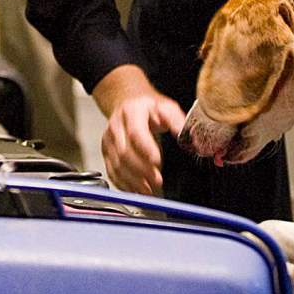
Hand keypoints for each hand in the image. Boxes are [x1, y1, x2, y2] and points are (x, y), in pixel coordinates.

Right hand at [94, 65, 185, 194]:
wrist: (128, 103)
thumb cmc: (148, 108)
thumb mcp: (166, 107)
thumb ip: (176, 121)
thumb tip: (187, 135)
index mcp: (132, 113)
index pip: (136, 133)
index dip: (146, 149)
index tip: (158, 161)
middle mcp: (116, 127)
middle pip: (124, 152)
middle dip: (141, 170)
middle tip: (157, 181)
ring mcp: (109, 141)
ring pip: (117, 165)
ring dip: (133, 181)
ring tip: (149, 190)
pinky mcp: (106, 153)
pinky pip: (112, 172)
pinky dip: (124, 184)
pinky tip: (137, 190)